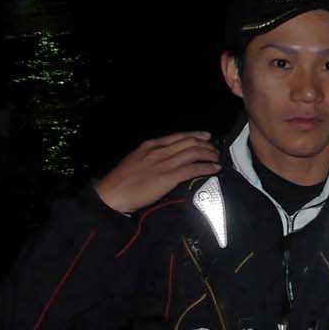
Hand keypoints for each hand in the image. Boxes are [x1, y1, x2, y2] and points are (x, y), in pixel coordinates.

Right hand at [96, 132, 221, 213]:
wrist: (112, 194)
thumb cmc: (121, 181)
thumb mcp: (135, 160)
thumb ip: (151, 156)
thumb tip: (166, 158)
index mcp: (150, 145)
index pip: (178, 136)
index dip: (195, 135)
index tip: (206, 136)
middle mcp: (159, 151)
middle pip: (189, 142)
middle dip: (205, 144)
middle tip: (214, 149)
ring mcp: (164, 163)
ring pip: (193, 153)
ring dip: (209, 155)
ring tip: (216, 158)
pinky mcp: (168, 177)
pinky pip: (193, 168)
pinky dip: (206, 167)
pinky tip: (214, 169)